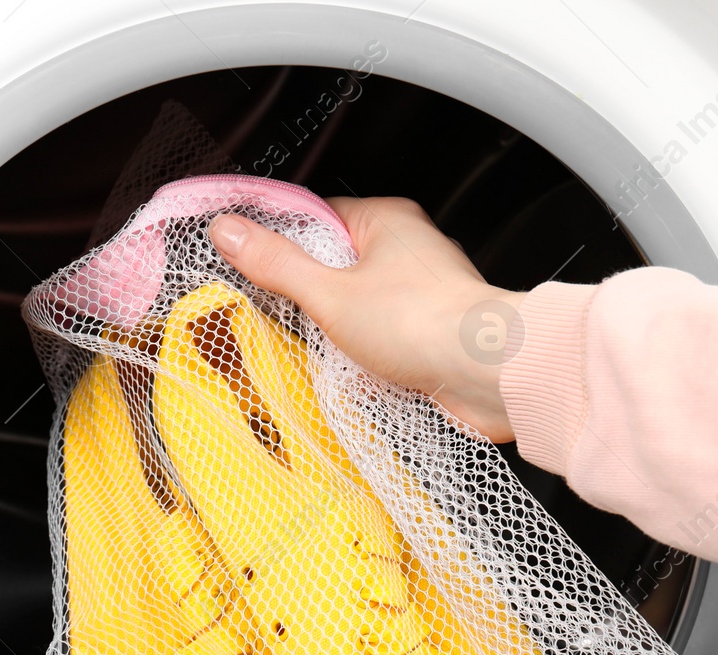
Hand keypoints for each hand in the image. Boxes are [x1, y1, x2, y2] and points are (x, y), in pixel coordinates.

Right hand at [209, 197, 520, 441]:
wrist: (487, 373)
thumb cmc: (427, 323)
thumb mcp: (329, 293)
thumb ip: (276, 264)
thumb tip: (231, 232)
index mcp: (385, 220)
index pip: (315, 217)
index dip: (282, 241)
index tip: (254, 261)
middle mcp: (407, 249)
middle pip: (334, 264)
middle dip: (313, 296)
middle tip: (301, 314)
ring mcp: (421, 291)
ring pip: (357, 304)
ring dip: (340, 331)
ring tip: (339, 345)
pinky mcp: (430, 331)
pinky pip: (382, 337)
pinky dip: (366, 354)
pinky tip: (363, 368)